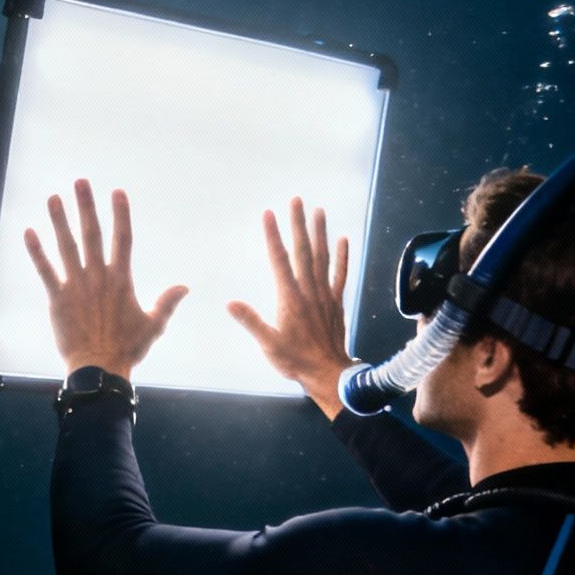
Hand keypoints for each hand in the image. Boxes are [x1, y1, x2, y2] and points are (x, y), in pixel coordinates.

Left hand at [24, 180, 188, 377]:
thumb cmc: (128, 348)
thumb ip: (167, 302)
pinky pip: (44, 270)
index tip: (117, 192)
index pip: (123, 239)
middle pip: (92, 234)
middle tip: (80, 182)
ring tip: (54, 197)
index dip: (121, 214)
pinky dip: (36, 251)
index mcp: (121, 280)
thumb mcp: (153, 324)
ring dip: (59, 221)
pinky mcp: (57, 298)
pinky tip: (28, 232)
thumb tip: (185, 286)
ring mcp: (76, 285)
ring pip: (66, 246)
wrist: (100, 368)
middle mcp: (98, 277)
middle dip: (87, 206)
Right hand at [227, 197, 357, 416]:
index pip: (279, 260)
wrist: (329, 373)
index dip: (273, 235)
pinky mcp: (335, 302)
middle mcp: (308, 291)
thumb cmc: (296, 360)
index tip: (268, 214)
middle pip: (302, 251)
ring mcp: (324, 295)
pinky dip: (343, 257)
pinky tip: (343, 239)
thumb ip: (251, 322)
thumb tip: (230, 303)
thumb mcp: (268, 344)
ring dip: (319, 233)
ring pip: (322, 257)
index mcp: (290, 298)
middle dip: (298, 224)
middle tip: (296, 200)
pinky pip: (340, 275)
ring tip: (318, 210)